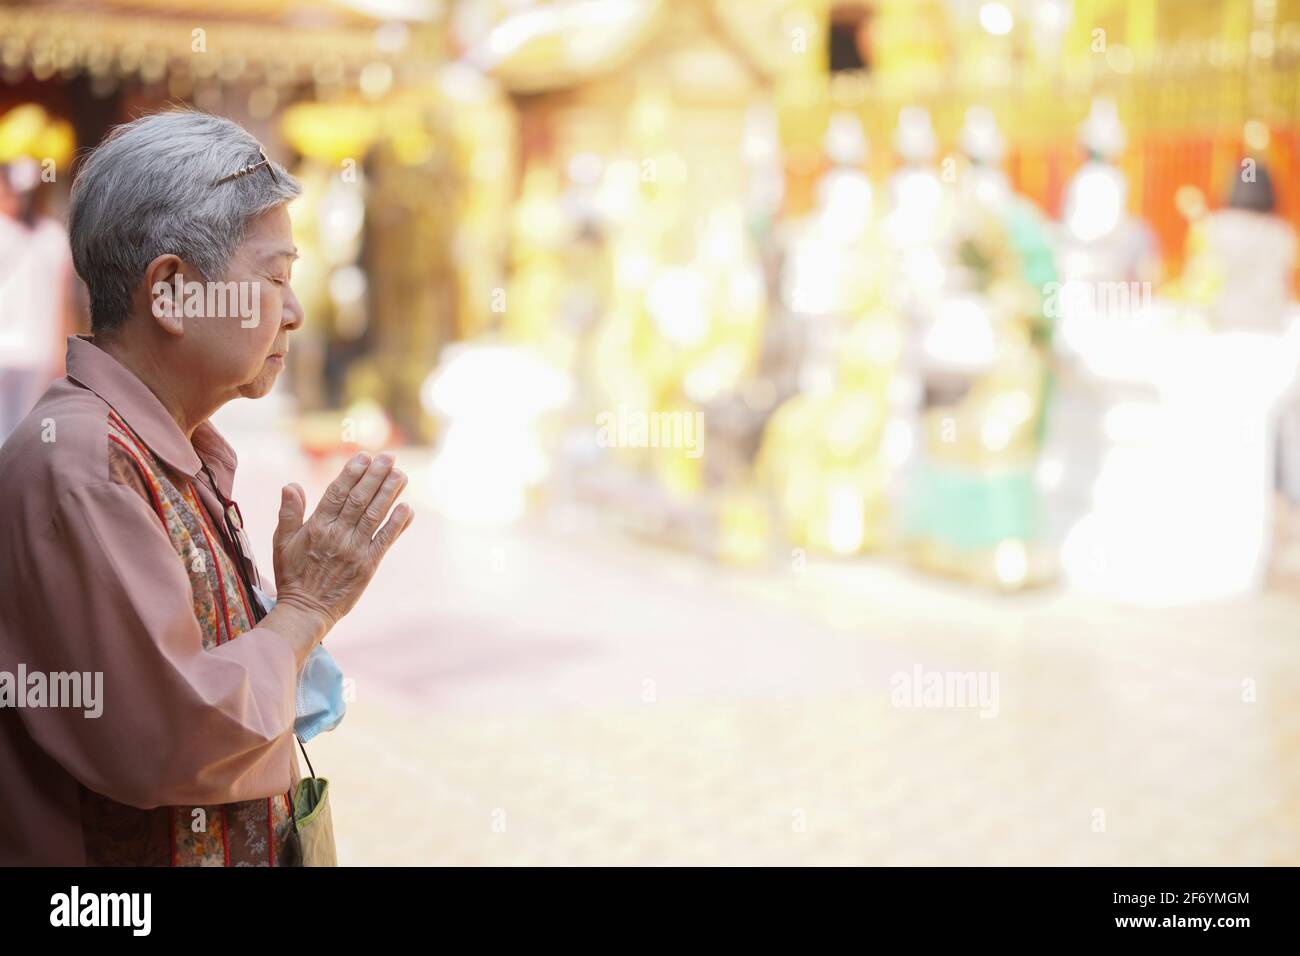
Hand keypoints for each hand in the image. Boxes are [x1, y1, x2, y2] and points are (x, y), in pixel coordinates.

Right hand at [271, 452, 413, 634]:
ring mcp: (354, 550)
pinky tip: (407, 508)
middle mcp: (336, 535)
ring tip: (401, 475)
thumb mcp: (283, 542)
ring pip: (374, 515)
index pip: (337, 493)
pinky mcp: (368, 565)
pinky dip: (397, 524)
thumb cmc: (292, 575)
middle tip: (389, 457)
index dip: (352, 473)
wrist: (306, 611)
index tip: (364, 457)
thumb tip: (290, 484)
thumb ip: (289, 513)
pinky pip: (385, 540)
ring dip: (389, 493)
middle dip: (375, 476)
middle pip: (359, 499)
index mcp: (316, 527)